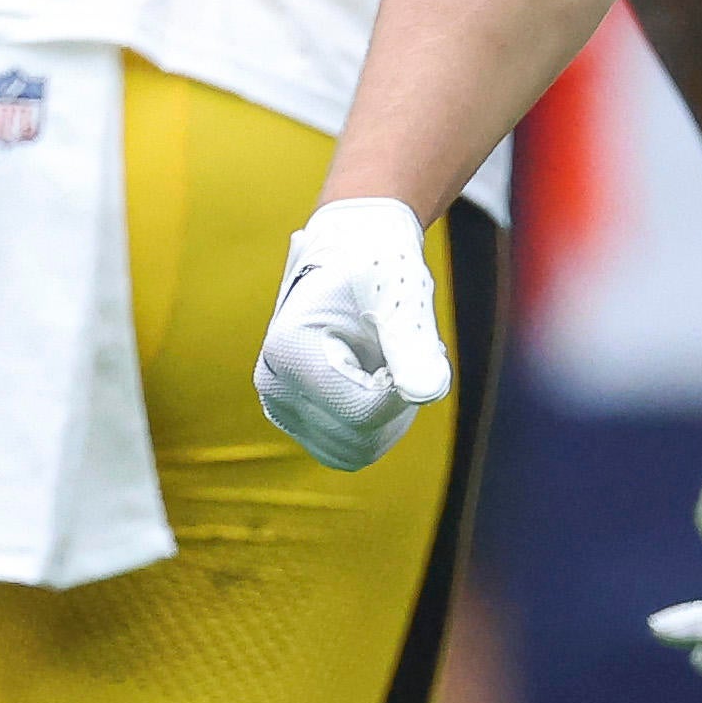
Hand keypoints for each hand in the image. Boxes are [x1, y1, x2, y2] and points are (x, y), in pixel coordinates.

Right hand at [257, 198, 450, 469]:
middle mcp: (273, 383)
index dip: (405, 391)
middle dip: (398, 403)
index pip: (361, 413)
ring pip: (355, 451)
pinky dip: (377, 422)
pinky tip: (381, 378)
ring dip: (389, 416)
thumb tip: (428, 392)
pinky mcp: (297, 416)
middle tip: (410, 348)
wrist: (354, 252)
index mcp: (288, 349)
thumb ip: (413, 340)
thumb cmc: (379, 263)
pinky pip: (350, 447)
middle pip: (358, 440)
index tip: (419, 345)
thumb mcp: (402, 292)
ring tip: (393, 361)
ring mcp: (280, 403)